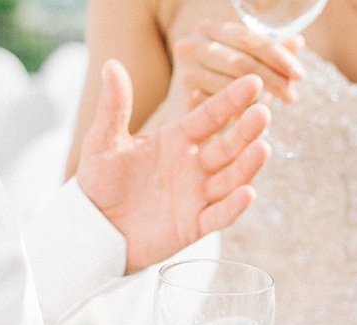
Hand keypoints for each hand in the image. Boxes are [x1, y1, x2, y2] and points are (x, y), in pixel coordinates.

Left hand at [75, 60, 271, 273]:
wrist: (93, 227)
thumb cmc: (98, 182)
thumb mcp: (103, 141)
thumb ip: (114, 107)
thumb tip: (111, 65)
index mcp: (176, 140)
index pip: (209, 117)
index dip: (230, 101)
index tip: (252, 82)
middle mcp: (193, 167)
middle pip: (227, 147)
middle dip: (246, 131)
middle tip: (263, 113)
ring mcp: (196, 197)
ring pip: (230, 180)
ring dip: (248, 165)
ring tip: (263, 148)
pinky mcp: (193, 226)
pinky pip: (218, 216)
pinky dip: (233, 207)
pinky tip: (248, 193)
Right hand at [170, 22, 305, 109]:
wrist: (182, 115)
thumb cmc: (217, 84)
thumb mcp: (241, 64)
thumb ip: (267, 52)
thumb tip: (297, 42)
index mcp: (208, 29)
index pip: (250, 40)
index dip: (278, 57)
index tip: (300, 75)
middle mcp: (191, 45)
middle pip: (243, 63)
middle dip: (274, 80)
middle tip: (292, 97)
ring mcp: (185, 72)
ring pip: (233, 87)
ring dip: (260, 101)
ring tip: (277, 111)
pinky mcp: (183, 100)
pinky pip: (223, 109)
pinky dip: (242, 115)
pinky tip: (255, 122)